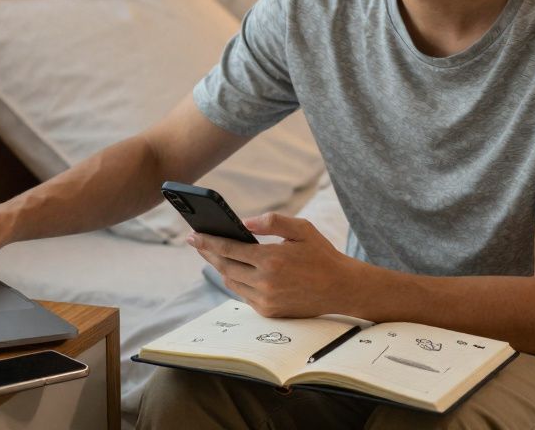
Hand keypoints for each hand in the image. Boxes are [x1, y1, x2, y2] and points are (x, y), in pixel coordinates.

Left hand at [188, 213, 357, 317]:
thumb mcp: (301, 229)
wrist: (341, 288)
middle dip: (208, 253)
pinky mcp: (269, 312)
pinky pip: (243, 295)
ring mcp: (266, 300)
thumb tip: (243, 222)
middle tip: (196, 242)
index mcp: (271, 259)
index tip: (192, 235)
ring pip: (231, 282)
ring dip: (221, 267)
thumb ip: (271, 221)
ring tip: (214, 253)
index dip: (207, 241)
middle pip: (224, 266)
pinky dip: (237, 281)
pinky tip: (234, 270)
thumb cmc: (321, 255)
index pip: (229, 248)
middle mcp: (265, 282)